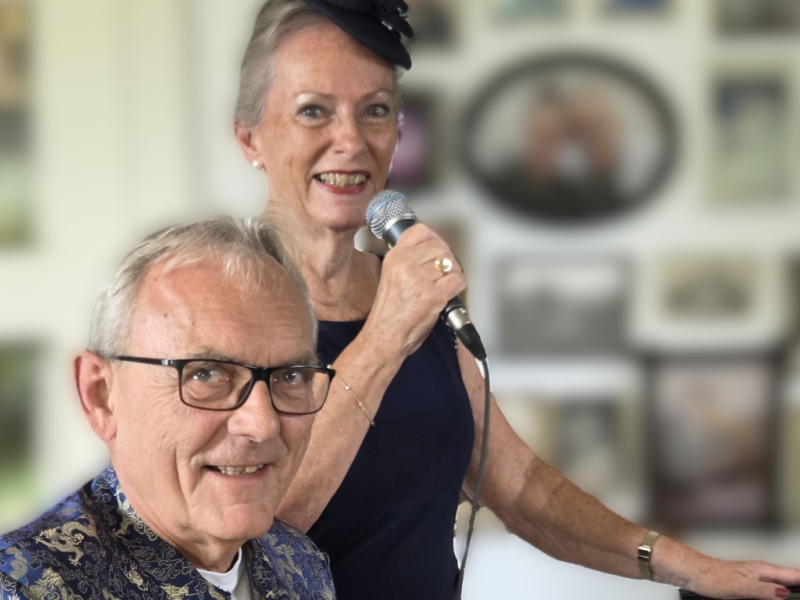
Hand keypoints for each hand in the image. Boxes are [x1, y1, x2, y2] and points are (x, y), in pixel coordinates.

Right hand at [362, 223, 465, 357]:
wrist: (385, 336)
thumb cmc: (389, 311)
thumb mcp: (391, 275)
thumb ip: (407, 260)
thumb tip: (431, 252)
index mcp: (395, 257)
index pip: (420, 231)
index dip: (434, 238)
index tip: (436, 248)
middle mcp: (407, 263)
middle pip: (440, 247)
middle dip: (446, 259)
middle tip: (443, 272)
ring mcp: (421, 279)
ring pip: (451, 264)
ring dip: (452, 274)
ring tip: (444, 285)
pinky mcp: (434, 295)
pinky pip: (457, 280)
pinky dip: (458, 286)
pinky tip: (449, 293)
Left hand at [683, 556, 799, 599]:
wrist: (693, 573)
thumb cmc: (712, 576)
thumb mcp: (741, 587)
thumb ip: (764, 590)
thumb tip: (785, 594)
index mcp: (763, 570)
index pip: (794, 575)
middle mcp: (761, 573)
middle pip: (789, 581)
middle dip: (798, 589)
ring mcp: (754, 578)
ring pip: (779, 585)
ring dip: (788, 592)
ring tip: (794, 596)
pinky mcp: (747, 585)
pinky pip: (767, 590)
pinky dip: (774, 595)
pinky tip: (775, 598)